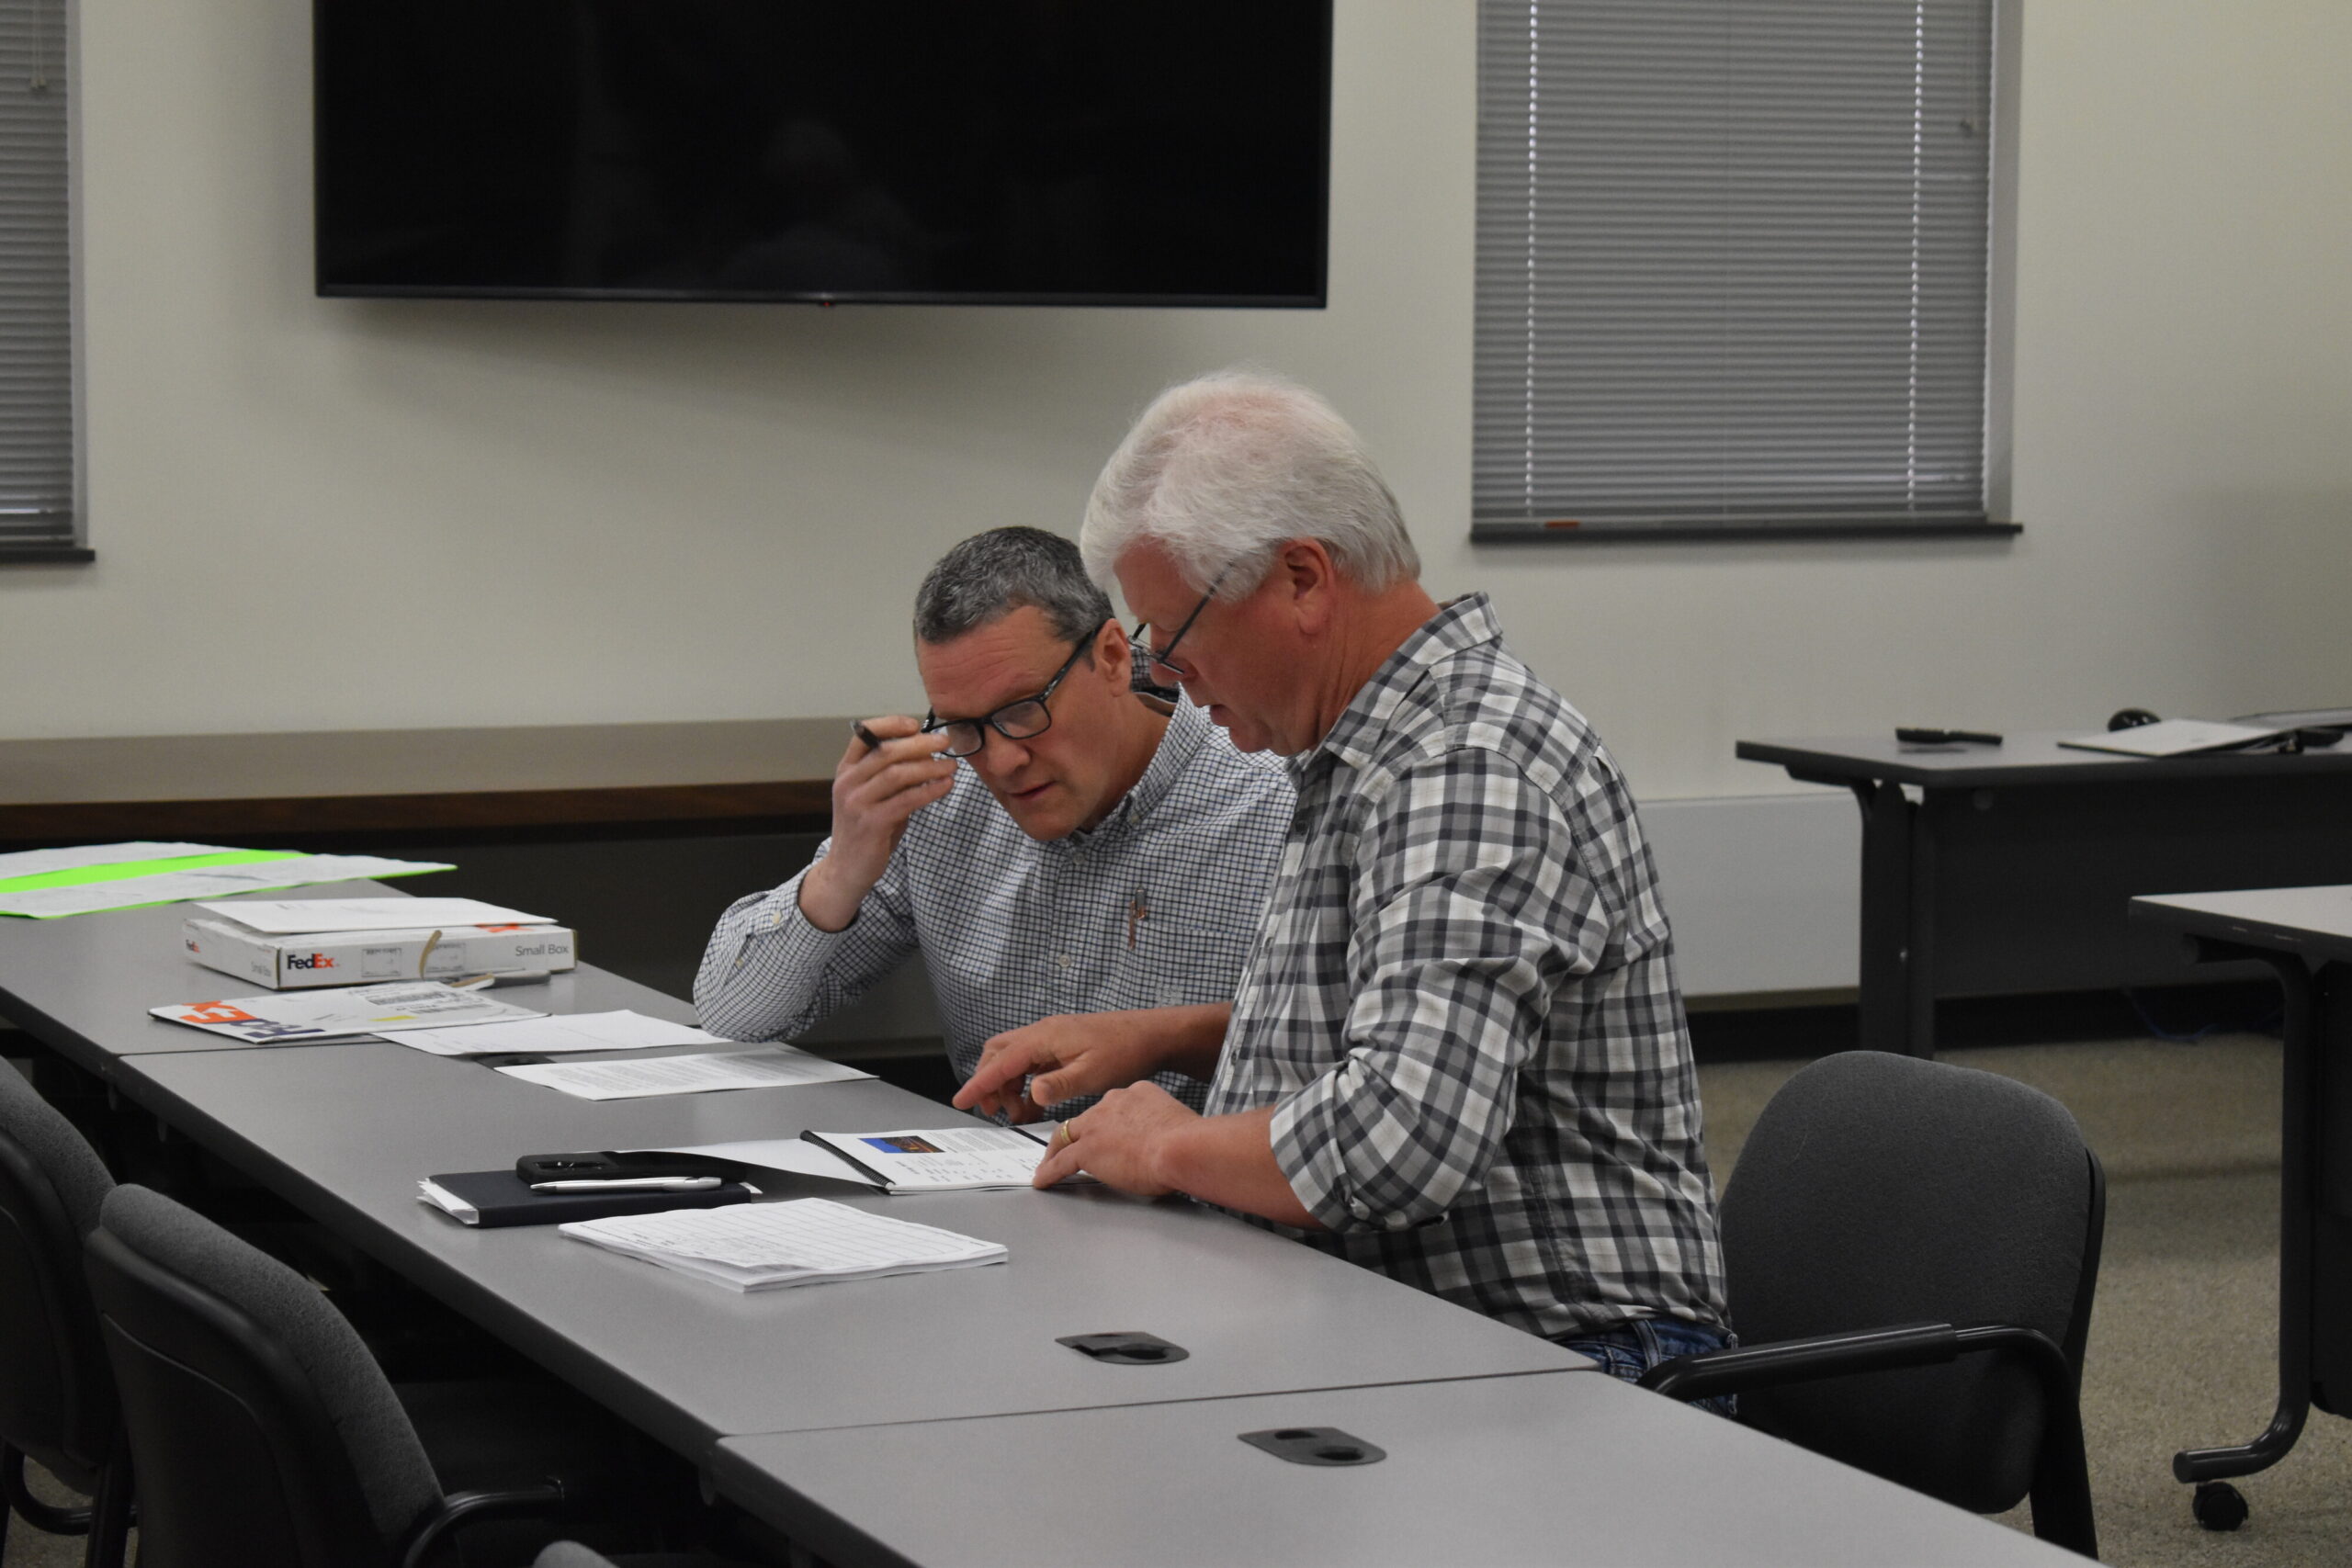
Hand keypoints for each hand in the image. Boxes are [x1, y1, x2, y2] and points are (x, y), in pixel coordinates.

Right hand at [798, 716, 956, 931]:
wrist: (847, 869)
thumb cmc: (866, 829)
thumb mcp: (874, 796)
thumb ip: (894, 776)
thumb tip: (928, 754)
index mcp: (846, 771)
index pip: (863, 735)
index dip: (890, 725)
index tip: (915, 724)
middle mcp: (847, 783)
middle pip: (885, 752)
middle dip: (919, 744)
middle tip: (945, 742)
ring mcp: (857, 803)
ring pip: (897, 774)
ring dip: (929, 767)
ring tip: (951, 766)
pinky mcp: (871, 823)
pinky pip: (906, 800)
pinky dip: (929, 790)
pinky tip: (946, 786)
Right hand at [953, 1011, 1172, 1122]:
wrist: (1152, 1034)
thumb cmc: (1126, 1051)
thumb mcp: (1093, 1074)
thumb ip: (1059, 1084)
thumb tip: (1032, 1093)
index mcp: (1045, 1037)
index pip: (1001, 1062)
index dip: (980, 1083)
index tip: (962, 1101)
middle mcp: (1043, 1033)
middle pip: (998, 1054)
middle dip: (990, 1082)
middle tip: (997, 1112)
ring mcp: (1051, 1037)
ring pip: (1013, 1058)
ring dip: (1009, 1085)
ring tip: (1020, 1113)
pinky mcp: (1060, 1044)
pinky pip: (1031, 1062)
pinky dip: (1025, 1082)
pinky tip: (1035, 1103)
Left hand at [1031, 1083, 1196, 1194]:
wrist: (1181, 1146)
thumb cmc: (1189, 1140)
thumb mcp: (1175, 1121)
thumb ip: (1162, 1126)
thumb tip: (1165, 1142)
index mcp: (1137, 1094)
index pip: (1113, 1107)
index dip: (1106, 1121)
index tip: (1105, 1131)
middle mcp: (1112, 1103)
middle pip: (1085, 1118)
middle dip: (1076, 1133)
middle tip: (1067, 1146)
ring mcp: (1097, 1126)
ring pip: (1066, 1136)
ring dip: (1055, 1152)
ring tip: (1048, 1163)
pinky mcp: (1087, 1150)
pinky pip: (1061, 1162)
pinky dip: (1049, 1172)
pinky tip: (1043, 1180)